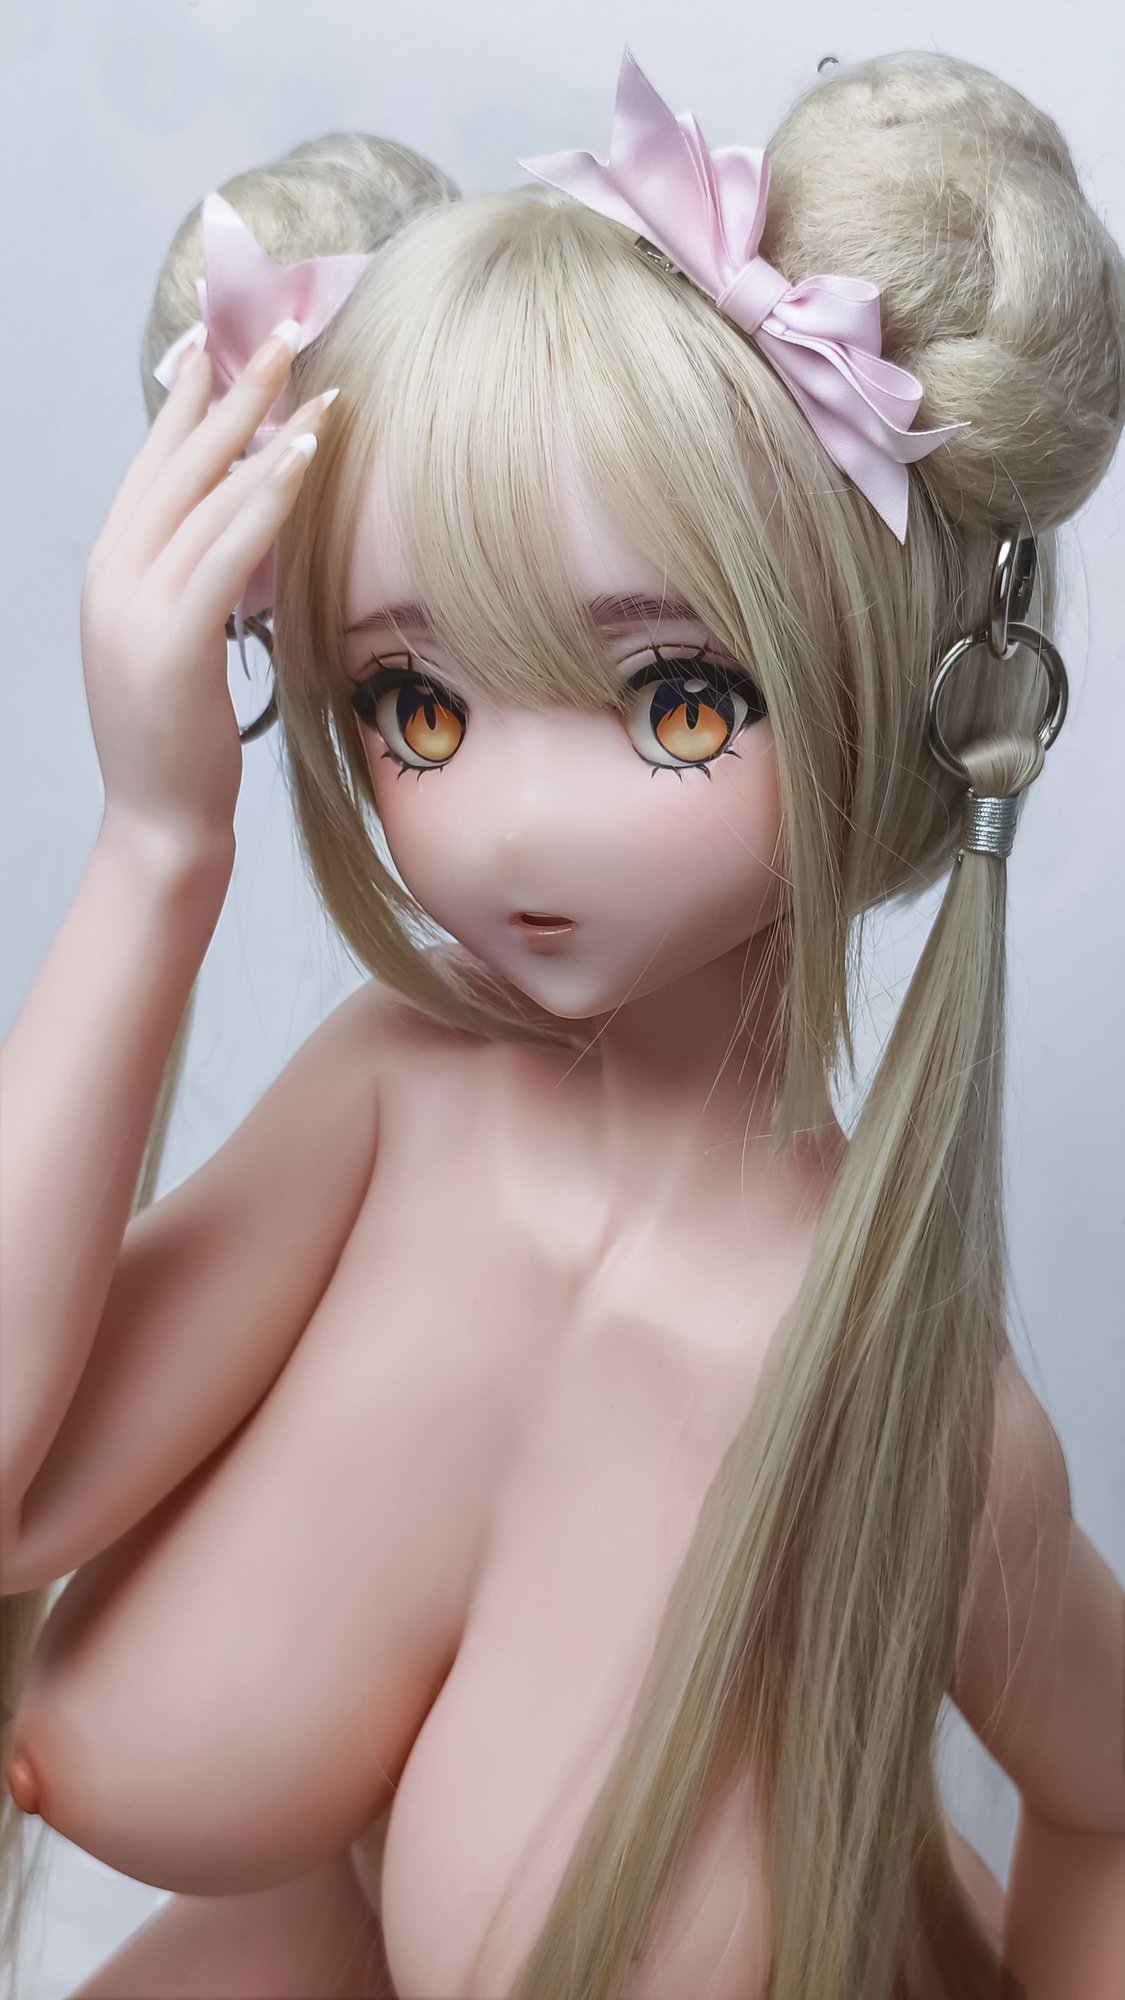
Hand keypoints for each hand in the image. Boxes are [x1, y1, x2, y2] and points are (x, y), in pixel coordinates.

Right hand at [79, 325, 335, 862]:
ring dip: (261, 427)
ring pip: (204, 493)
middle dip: (230, 388)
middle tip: (280, 329)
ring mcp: (136, 605)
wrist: (158, 822)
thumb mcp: (175, 645)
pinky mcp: (172, 638)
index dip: (189, 399)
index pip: (153, 465)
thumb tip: (241, 530)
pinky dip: (266, 495)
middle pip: (176, 460)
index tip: (222, 342)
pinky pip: (227, 550)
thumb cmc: (178, 741)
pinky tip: (304, 454)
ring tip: (309, 374)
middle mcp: (114, 574)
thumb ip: (194, 583)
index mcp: (110, 570)